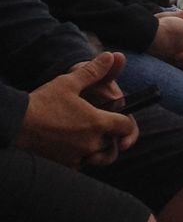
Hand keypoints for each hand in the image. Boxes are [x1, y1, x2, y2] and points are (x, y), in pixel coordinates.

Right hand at [18, 52, 136, 167]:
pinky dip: (83, 158)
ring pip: (100, 157)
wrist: (16, 124)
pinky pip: (83, 164)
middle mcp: (91, 143)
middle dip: (113, 136)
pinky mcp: (66, 165)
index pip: (126, 127)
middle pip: (114, 143)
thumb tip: (111, 55)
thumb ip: (93, 71)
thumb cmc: (43, 102)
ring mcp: (79, 156)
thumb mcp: (69, 83)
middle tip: (104, 128)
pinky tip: (74, 146)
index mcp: (97, 123)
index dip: (126, 122)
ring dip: (100, 150)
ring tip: (91, 138)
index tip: (120, 118)